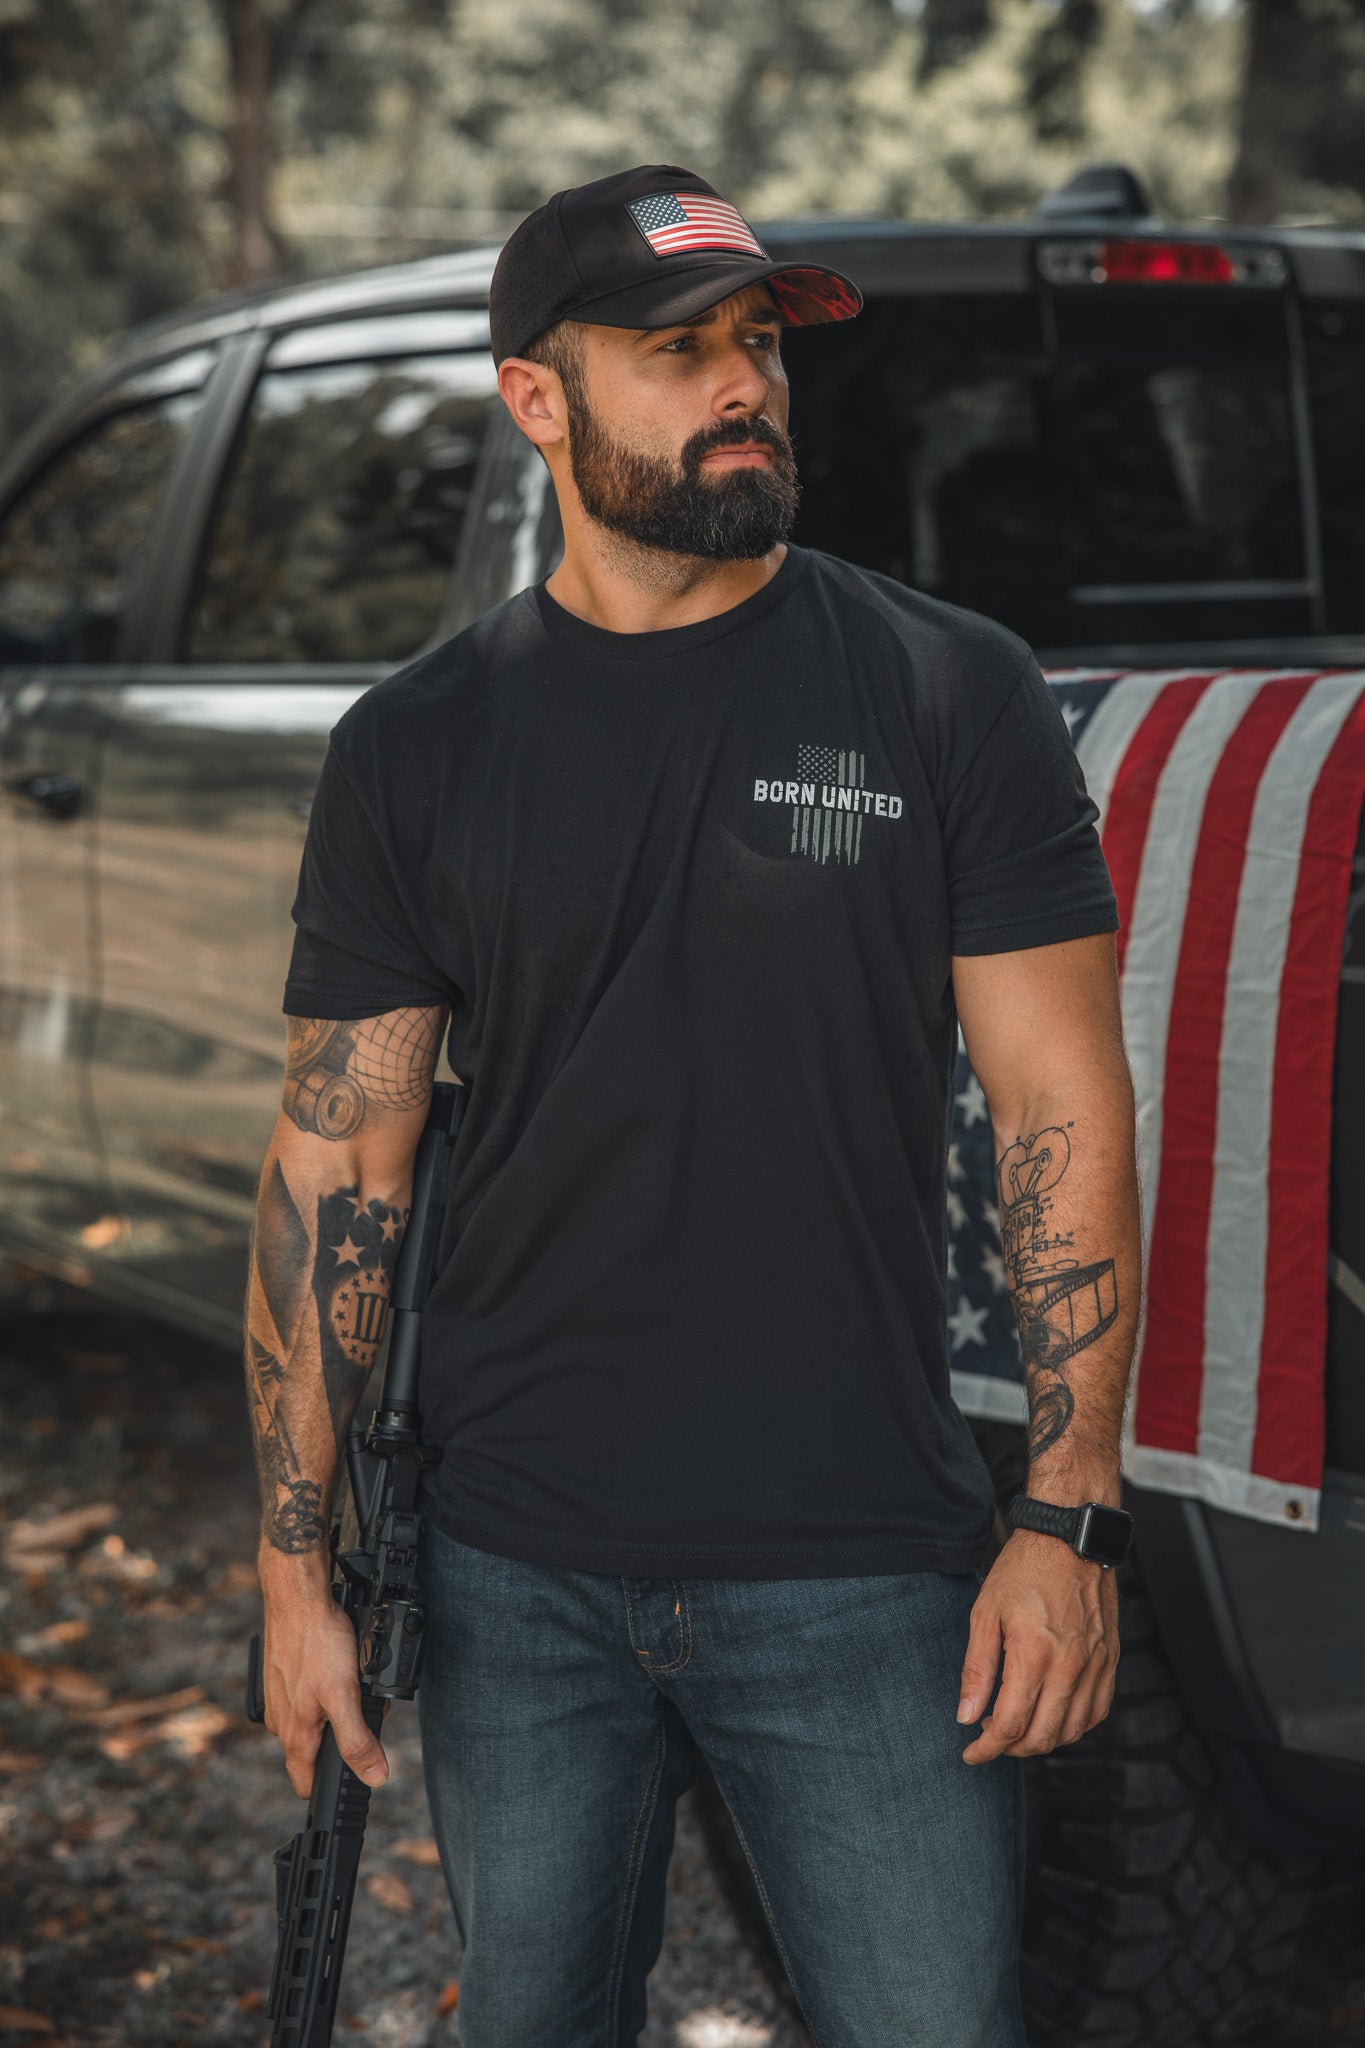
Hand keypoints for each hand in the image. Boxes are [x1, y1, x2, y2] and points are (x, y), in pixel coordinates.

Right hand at [259, 1566, 388, 1797]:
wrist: (298, 1597)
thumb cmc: (318, 1642)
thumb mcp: (345, 1695)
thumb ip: (357, 1740)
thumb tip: (375, 1777)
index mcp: (295, 1735)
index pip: (305, 1783)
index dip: (326, 1792)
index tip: (348, 1791)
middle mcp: (282, 1721)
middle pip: (313, 1751)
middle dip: (343, 1741)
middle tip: (369, 1716)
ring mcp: (281, 1697)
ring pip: (313, 1721)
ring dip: (338, 1713)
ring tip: (358, 1686)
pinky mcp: (284, 1675)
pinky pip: (309, 1696)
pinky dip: (328, 1690)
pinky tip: (340, 1670)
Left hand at [957, 1530, 1117, 1762]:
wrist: (1070, 1539)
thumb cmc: (1023, 1570)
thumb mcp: (985, 1613)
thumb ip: (977, 1670)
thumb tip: (966, 1716)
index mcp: (1033, 1655)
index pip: (1010, 1725)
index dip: (986, 1749)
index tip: (970, 1754)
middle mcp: (1070, 1667)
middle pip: (1041, 1737)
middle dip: (1010, 1749)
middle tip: (989, 1737)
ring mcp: (1095, 1666)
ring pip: (1070, 1732)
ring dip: (1041, 1740)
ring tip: (1017, 1725)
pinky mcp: (1110, 1661)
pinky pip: (1096, 1713)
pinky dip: (1072, 1726)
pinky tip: (1051, 1715)